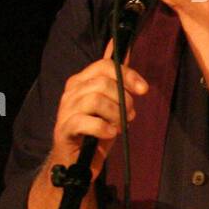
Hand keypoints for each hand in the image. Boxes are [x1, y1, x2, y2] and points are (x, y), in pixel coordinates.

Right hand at [51, 38, 148, 179]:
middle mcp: (71, 92)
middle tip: (129, 115)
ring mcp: (65, 110)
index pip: (105, 65)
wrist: (78, 161)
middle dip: (124, 99)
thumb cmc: (97, 129)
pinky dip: (103, 128)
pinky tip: (110, 133)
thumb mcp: (112, 101)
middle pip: (102, 82)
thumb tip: (125, 47)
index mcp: (82, 81)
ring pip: (95, 100)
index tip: (144, 90)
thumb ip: (117, 76)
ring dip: (116, 114)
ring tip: (120, 125)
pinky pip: (85, 121)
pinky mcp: (64, 129)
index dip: (128, 75)